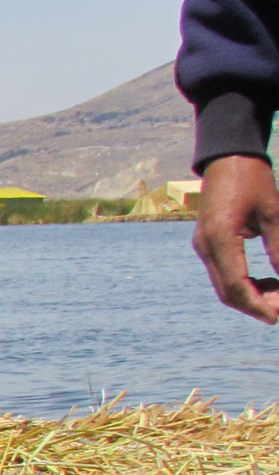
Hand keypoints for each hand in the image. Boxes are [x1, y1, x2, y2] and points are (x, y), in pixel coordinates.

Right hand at [194, 154, 278, 324]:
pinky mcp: (208, 243)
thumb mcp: (273, 213)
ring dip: (251, 296)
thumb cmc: (252, 179)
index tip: (278, 317)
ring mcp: (204, 246)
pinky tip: (267, 279)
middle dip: (256, 305)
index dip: (258, 306)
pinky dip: (244, 283)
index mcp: (219, 239)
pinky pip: (223, 273)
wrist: (227, 156)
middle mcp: (206, 247)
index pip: (237, 286)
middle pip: (227, 292)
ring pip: (224, 286)